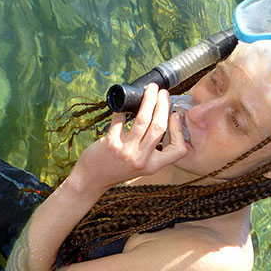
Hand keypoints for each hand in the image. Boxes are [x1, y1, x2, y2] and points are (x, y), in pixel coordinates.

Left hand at [73, 84, 189, 191]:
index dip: (179, 131)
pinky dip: (122, 110)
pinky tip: (122, 106)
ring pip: (142, 120)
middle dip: (163, 105)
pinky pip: (120, 120)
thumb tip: (158, 119)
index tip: (175, 115)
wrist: (92, 180)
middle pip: (159, 127)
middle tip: (162, 93)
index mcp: (153, 165)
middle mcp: (142, 159)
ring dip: (148, 100)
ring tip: (149, 90)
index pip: (178, 150)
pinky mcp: (111, 143)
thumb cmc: (115, 169)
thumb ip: (149, 149)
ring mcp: (126, 151)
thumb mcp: (140, 165)